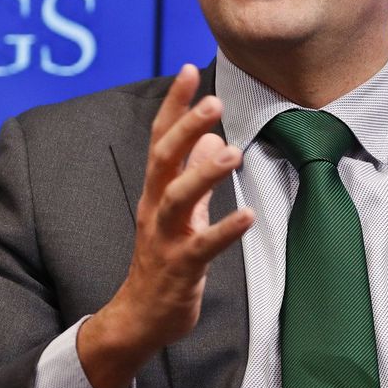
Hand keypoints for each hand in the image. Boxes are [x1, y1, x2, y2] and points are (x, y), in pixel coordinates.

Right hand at [78, 64, 254, 387]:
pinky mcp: (181, 268)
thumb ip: (191, 173)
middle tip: (213, 102)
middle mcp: (156, 209)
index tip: (188, 69)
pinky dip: (225, 229)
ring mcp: (166, 238)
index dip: (174, 105)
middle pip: (163, 160)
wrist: (140, 317)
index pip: (161, 139)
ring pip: (177, 199)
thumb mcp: (178, 211)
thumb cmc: (163, 261)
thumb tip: (210, 138)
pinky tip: (247, 215)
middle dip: (185, 128)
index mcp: (156, 191)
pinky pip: (203, 246)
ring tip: (231, 152)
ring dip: (203, 173)